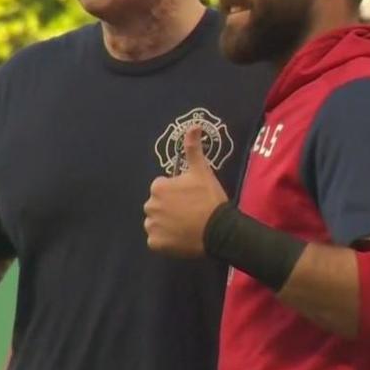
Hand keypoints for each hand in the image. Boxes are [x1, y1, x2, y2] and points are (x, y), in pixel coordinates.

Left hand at [144, 126, 228, 257]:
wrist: (219, 230)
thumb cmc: (209, 198)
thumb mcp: (202, 171)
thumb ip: (193, 148)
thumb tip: (193, 125)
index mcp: (158, 188)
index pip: (162, 188)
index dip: (177, 192)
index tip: (191, 197)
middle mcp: (150, 206)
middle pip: (158, 205)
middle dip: (170, 207)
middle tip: (189, 212)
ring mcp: (152, 227)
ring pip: (156, 222)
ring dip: (166, 223)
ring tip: (186, 225)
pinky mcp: (155, 244)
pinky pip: (157, 240)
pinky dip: (166, 240)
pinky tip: (181, 237)